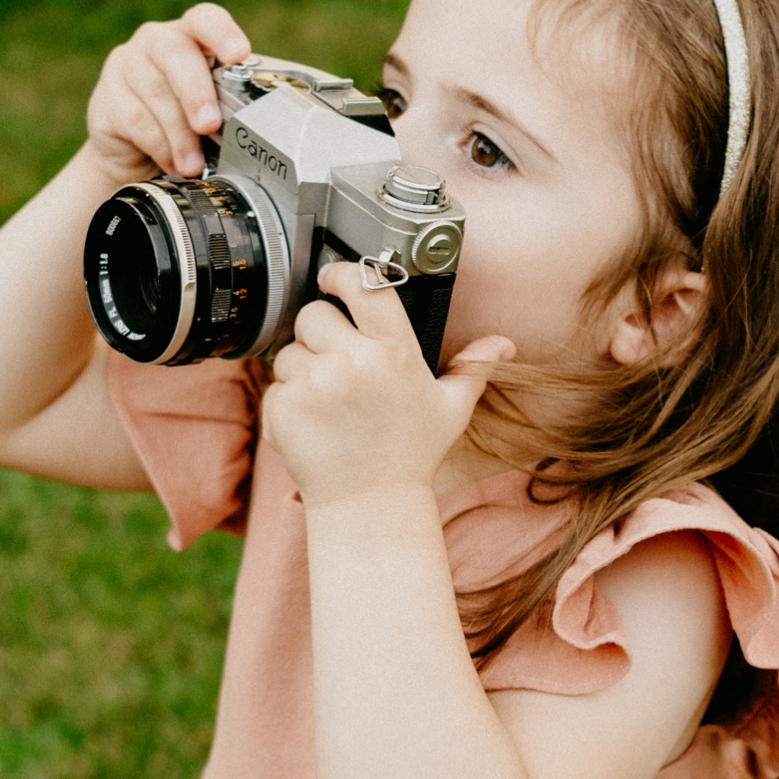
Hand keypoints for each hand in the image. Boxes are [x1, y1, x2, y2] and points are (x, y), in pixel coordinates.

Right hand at [84, 2, 251, 185]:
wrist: (134, 155)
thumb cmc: (185, 125)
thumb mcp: (211, 110)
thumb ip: (228, 106)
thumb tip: (255, 128)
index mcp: (191, 37)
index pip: (205, 19)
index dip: (222, 33)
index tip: (239, 53)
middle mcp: (156, 42)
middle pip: (175, 53)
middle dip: (196, 91)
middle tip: (210, 125)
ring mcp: (126, 65)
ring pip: (155, 90)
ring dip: (179, 132)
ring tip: (194, 164)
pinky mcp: (106, 97)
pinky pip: (135, 118)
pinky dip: (159, 146)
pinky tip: (172, 163)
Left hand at [263, 261, 514, 508]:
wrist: (370, 504)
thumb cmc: (411, 455)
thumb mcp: (450, 409)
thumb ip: (473, 369)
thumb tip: (503, 344)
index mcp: (395, 352)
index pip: (364, 287)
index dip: (341, 275)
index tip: (331, 279)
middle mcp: (355, 362)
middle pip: (313, 315)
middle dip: (317, 334)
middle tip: (333, 365)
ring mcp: (317, 384)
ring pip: (289, 353)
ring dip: (301, 373)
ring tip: (328, 406)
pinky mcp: (287, 407)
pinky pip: (275, 388)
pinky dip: (287, 406)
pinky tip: (313, 428)